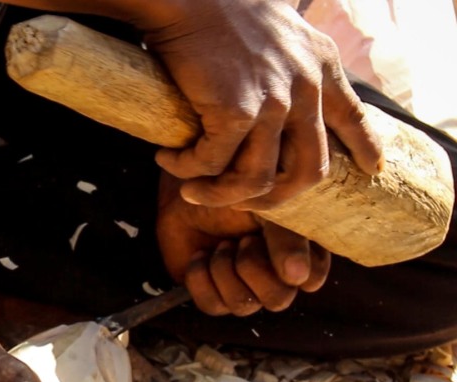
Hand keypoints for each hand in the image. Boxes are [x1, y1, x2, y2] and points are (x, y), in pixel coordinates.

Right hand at [138, 0, 382, 209]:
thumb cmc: (218, 9)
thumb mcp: (277, 30)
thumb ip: (287, 63)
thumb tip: (270, 95)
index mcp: (320, 64)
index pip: (354, 116)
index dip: (365, 148)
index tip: (373, 169)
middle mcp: (306, 87)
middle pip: (308, 171)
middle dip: (274, 199)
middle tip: (243, 203)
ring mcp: (274, 102)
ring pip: (256, 180)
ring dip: (219, 194)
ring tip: (192, 189)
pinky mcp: (237, 111)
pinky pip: (211, 163)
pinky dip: (186, 169)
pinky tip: (167, 159)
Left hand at [156, 172, 329, 315]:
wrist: (187, 200)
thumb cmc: (231, 200)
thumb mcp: (263, 208)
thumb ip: (286, 235)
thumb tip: (297, 275)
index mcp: (300, 254)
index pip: (311, 278)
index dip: (289, 259)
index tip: (268, 231)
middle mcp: (277, 279)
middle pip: (277, 299)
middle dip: (252, 265)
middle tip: (241, 240)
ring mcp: (247, 292)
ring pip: (243, 305)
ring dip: (224, 269)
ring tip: (221, 245)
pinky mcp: (215, 299)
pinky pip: (213, 306)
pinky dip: (201, 277)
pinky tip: (200, 256)